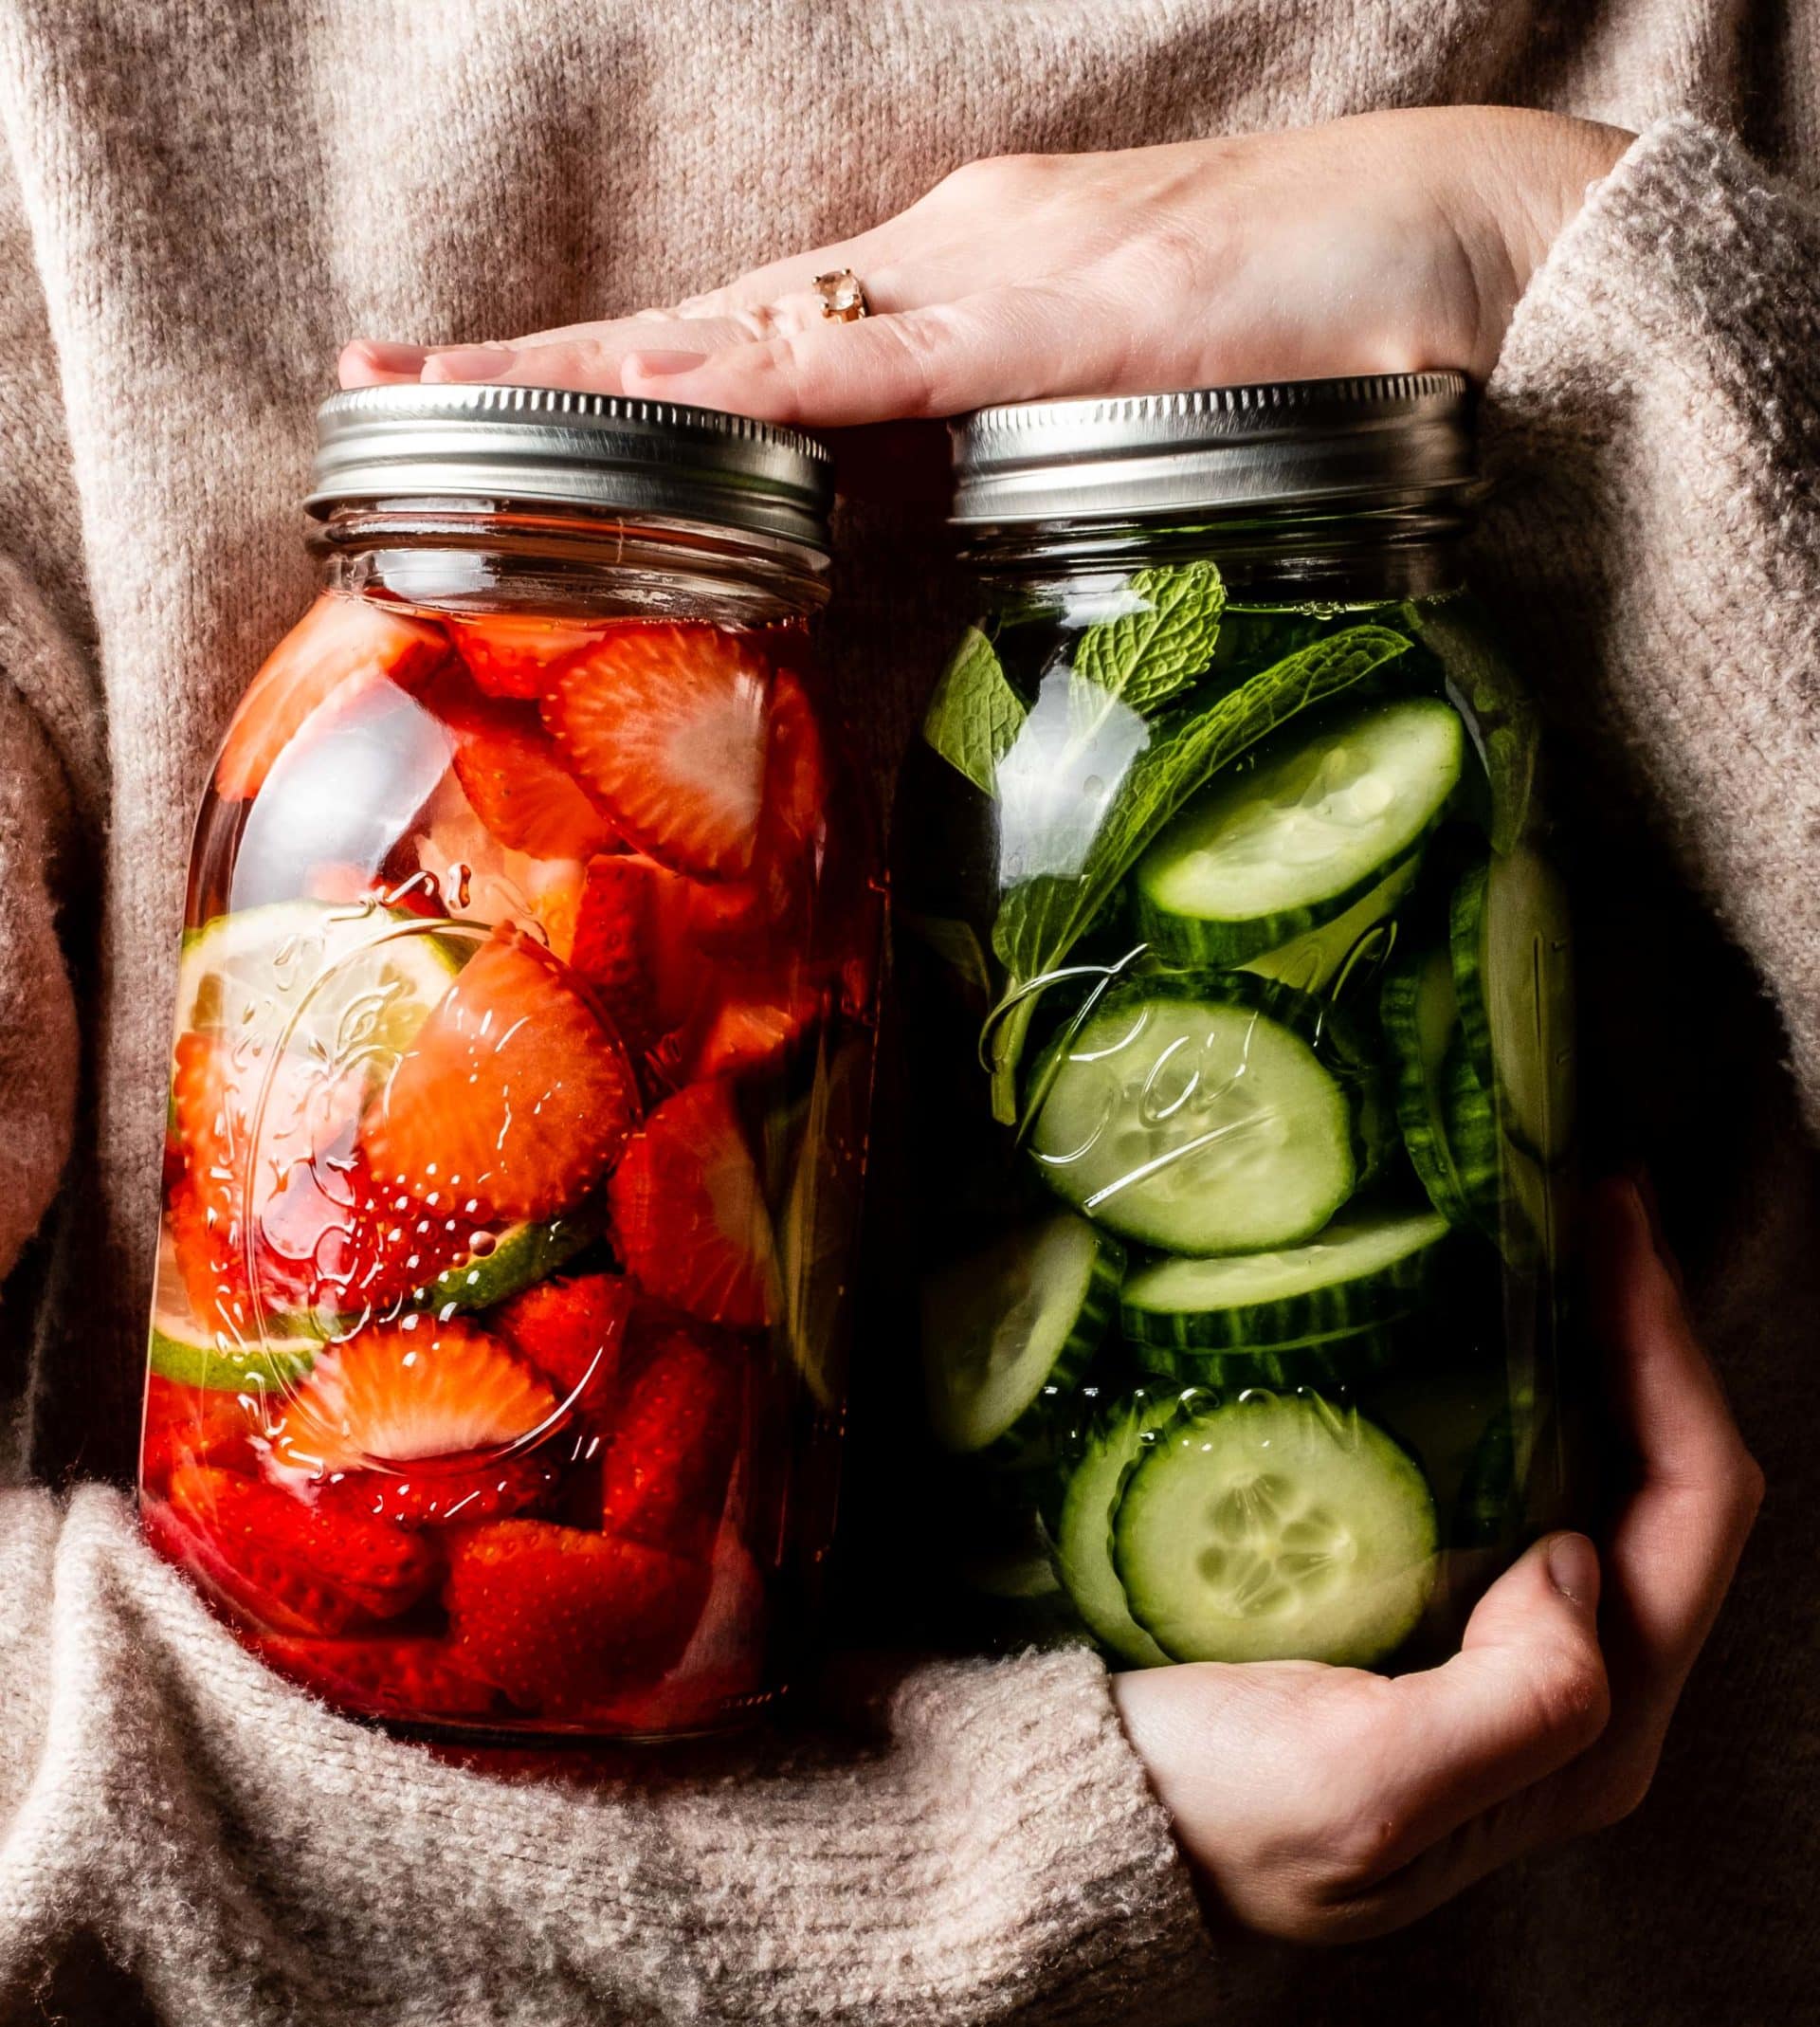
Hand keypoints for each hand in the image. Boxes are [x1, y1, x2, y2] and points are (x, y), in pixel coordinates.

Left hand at [342, 107, 1632, 424]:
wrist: (1493, 243)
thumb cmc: (1328, 319)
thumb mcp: (1130, 401)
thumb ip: (1024, 465)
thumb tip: (939, 569)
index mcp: (955, 292)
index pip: (749, 344)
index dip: (604, 380)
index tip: (458, 408)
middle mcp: (949, 266)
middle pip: (712, 324)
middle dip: (542, 365)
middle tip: (373, 381)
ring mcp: (1007, 281)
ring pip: (764, 327)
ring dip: (606, 367)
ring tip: (446, 388)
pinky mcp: (1088, 317)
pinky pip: (906, 359)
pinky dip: (781, 374)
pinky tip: (674, 387)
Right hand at [1110, 1179, 1762, 1943]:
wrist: (1087, 1839)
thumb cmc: (1210, 1819)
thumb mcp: (1366, 1791)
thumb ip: (1516, 1706)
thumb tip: (1574, 1560)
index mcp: (1585, 1739)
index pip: (1690, 1514)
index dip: (1669, 1358)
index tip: (1606, 1229)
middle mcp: (1572, 1703)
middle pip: (1670, 1490)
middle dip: (1647, 1339)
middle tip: (1588, 1204)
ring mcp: (1502, 1664)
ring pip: (1606, 1485)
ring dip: (1596, 1361)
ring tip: (1551, 1244)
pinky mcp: (1430, 1632)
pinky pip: (1524, 1495)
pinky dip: (1522, 1399)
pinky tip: (1472, 1333)